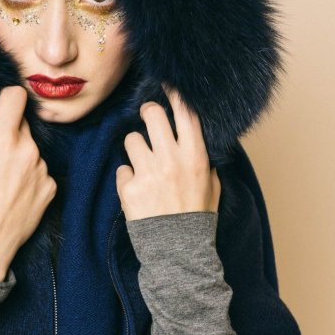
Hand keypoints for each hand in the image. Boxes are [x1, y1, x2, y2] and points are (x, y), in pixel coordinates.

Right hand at [0, 85, 57, 279]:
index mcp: (3, 140)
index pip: (16, 96)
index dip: (5, 96)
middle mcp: (29, 151)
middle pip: (22, 124)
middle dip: (7, 130)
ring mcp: (43, 170)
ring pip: (32, 148)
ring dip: (19, 154)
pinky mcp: (51, 188)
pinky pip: (41, 171)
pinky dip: (29, 175)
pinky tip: (12, 191)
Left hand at [115, 83, 220, 220]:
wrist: (178, 251)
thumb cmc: (197, 217)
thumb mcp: (211, 184)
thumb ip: (202, 158)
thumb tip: (193, 135)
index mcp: (196, 156)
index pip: (185, 113)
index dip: (175, 93)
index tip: (168, 83)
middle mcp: (172, 159)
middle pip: (151, 114)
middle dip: (147, 112)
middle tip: (147, 116)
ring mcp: (148, 172)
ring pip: (131, 139)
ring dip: (135, 149)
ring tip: (145, 166)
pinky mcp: (129, 188)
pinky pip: (122, 169)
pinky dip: (128, 178)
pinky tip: (139, 192)